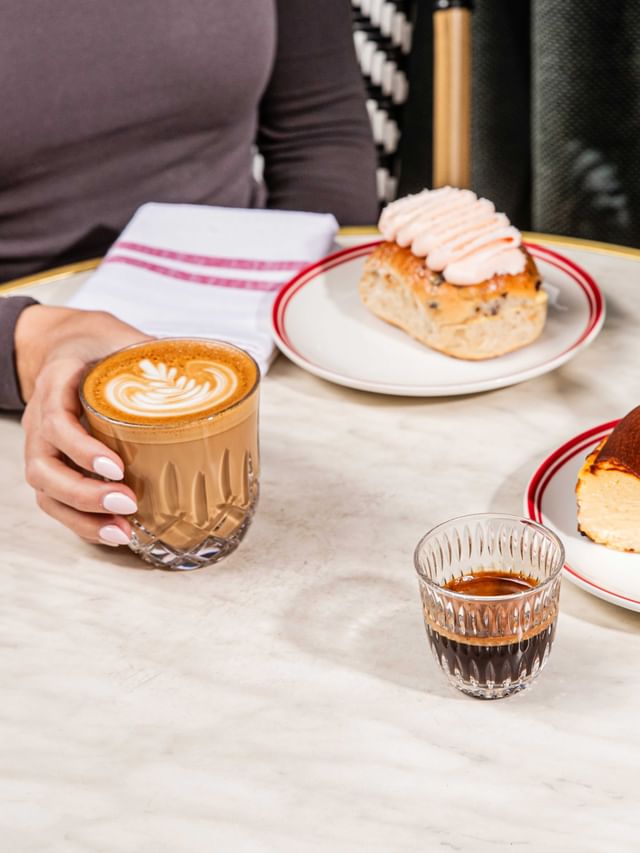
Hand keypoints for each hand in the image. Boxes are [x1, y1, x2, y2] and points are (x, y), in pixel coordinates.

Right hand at [17, 306, 151, 546]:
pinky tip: (115, 531)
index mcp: (57, 382)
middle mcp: (41, 418)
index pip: (57, 420)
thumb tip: (207, 377)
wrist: (70, 346)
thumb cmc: (99, 346)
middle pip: (43, 468)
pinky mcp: (54, 465)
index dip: (82, 448)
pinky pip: (56, 500)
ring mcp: (42, 445)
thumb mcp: (124, 339)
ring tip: (123, 532)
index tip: (115, 466)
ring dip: (83, 517)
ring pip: (47, 491)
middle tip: (127, 503)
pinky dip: (83, 522)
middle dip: (84, 493)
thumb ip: (158, 357)